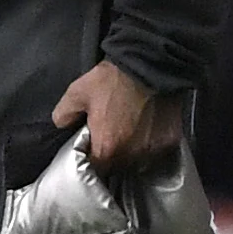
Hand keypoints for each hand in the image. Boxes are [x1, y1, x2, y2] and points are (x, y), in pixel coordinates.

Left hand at [51, 58, 182, 173]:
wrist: (150, 63)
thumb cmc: (113, 80)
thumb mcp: (77, 93)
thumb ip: (64, 114)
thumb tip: (62, 125)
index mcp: (107, 148)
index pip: (96, 169)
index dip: (92, 160)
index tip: (92, 150)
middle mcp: (132, 155)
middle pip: (119, 167)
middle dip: (113, 155)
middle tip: (111, 136)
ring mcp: (154, 149)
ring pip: (139, 161)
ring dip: (133, 152)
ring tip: (130, 132)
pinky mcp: (170, 141)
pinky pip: (157, 150)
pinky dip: (150, 143)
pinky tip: (146, 129)